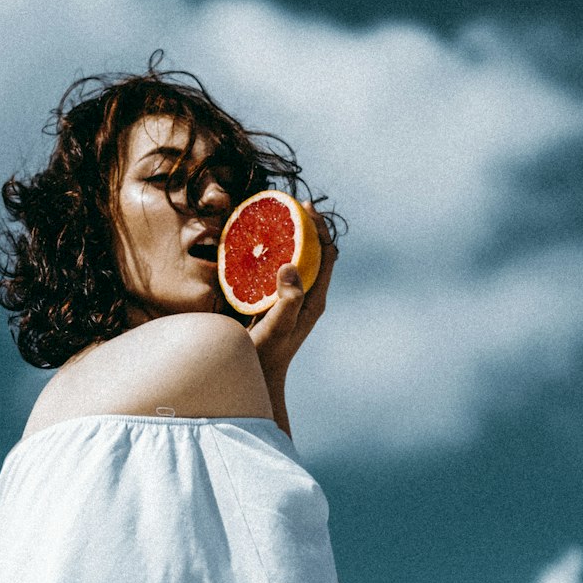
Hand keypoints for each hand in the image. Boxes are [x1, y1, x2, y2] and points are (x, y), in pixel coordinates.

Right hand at [246, 201, 337, 381]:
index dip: (320, 229)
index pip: (327, 254)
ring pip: (297, 259)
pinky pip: (279, 269)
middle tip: (288, 204)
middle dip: (306, 226)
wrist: (256, 377)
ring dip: (290, 237)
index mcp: (314, 298)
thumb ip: (287, 300)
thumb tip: (290, 266)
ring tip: (273, 217)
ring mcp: (291, 297)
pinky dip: (273, 252)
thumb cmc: (266, 355)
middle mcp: (307, 295)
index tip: (305, 207)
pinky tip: (255, 244)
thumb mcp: (277, 328)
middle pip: (315, 252)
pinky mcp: (275, 300)